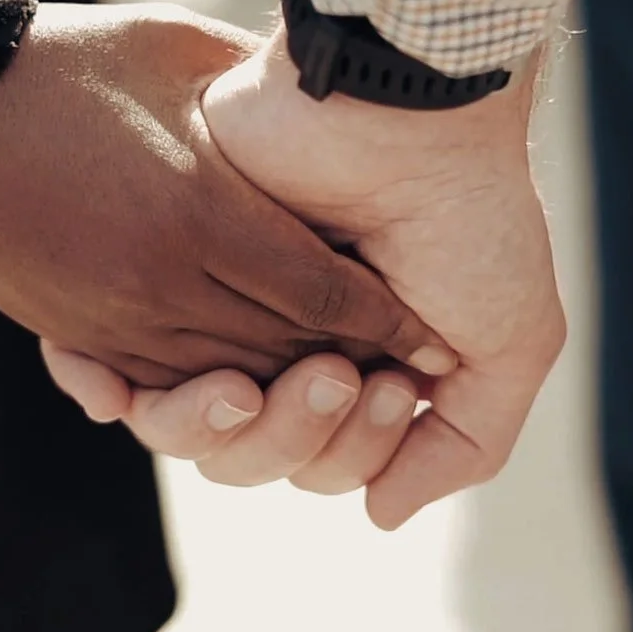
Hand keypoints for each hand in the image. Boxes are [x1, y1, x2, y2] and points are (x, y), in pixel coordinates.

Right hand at [0, 3, 455, 388]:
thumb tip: (334, 104)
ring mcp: (115, 319)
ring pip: (228, 384)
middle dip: (348, 371)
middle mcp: (165, 282)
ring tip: (341, 392)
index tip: (434, 332)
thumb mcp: (183, 54)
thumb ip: (261, 95)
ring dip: (285, 393)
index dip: (385, 321)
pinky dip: (215, 389)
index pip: (323, 293)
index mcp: (202, 210)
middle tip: (407, 381)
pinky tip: (256, 386)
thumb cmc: (70, 62)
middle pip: (284, 355)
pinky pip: (164, 383)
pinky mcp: (76, 334)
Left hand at [43, 28, 565, 527]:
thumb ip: (465, 442)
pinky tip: (181, 385)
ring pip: (199, 436)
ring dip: (254, 424)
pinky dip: (128, 397)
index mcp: (363, 363)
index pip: (332, 466)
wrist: (403, 117)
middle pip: (260, 462)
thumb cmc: (469, 219)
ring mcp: (223, 310)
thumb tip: (379, 514)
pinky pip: (121, 381)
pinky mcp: (163, 277)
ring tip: (306, 367)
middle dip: (311, 438)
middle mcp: (289, 344)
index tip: (396, 379)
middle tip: (348, 372)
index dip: (365, 452)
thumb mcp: (512, 340)